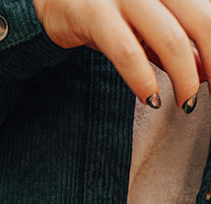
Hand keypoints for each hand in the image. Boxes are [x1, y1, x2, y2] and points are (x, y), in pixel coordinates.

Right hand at [32, 0, 209, 109]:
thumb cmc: (102, 6)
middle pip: (200, 22)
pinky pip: (127, 52)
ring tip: (186, 103)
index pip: (208, 12)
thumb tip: (204, 70)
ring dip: (184, 78)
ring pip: (170, 40)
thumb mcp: (143, 20)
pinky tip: (151, 99)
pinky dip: (143, 80)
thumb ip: (170, 41)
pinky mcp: (95, 13)